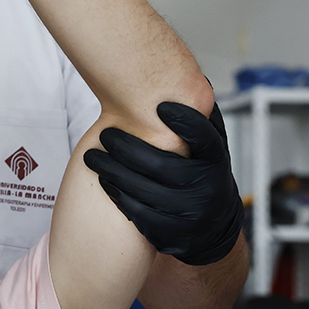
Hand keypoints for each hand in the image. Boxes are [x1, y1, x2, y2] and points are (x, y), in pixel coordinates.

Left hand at [83, 101, 242, 265]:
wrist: (212, 227)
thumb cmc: (203, 173)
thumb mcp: (210, 148)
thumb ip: (200, 119)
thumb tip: (191, 75)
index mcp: (217, 162)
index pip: (205, 139)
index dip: (186, 122)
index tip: (161, 106)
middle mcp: (207, 189)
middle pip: (163, 166)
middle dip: (128, 148)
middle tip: (105, 134)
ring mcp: (190, 214)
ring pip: (145, 191)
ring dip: (113, 171)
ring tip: (92, 155)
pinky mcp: (172, 233)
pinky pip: (139, 213)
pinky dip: (118, 194)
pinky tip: (104, 180)